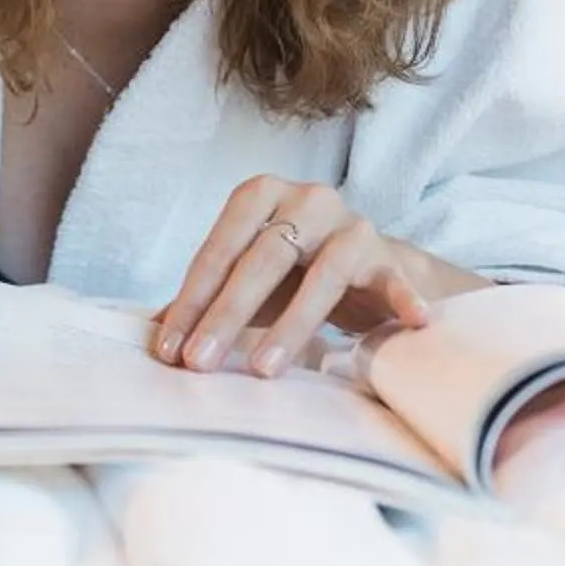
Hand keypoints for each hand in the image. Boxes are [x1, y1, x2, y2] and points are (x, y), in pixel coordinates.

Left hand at [150, 178, 437, 376]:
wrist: (367, 266)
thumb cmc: (292, 272)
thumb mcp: (246, 280)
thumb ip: (202, 299)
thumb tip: (154, 334)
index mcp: (259, 195)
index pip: (218, 250)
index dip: (191, 301)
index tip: (170, 349)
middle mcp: (306, 200)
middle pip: (262, 260)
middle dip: (227, 315)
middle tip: (201, 363)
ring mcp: (351, 226)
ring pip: (321, 277)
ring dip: (291, 327)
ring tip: (264, 370)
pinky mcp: (389, 258)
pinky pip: (394, 281)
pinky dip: (402, 300)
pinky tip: (411, 322)